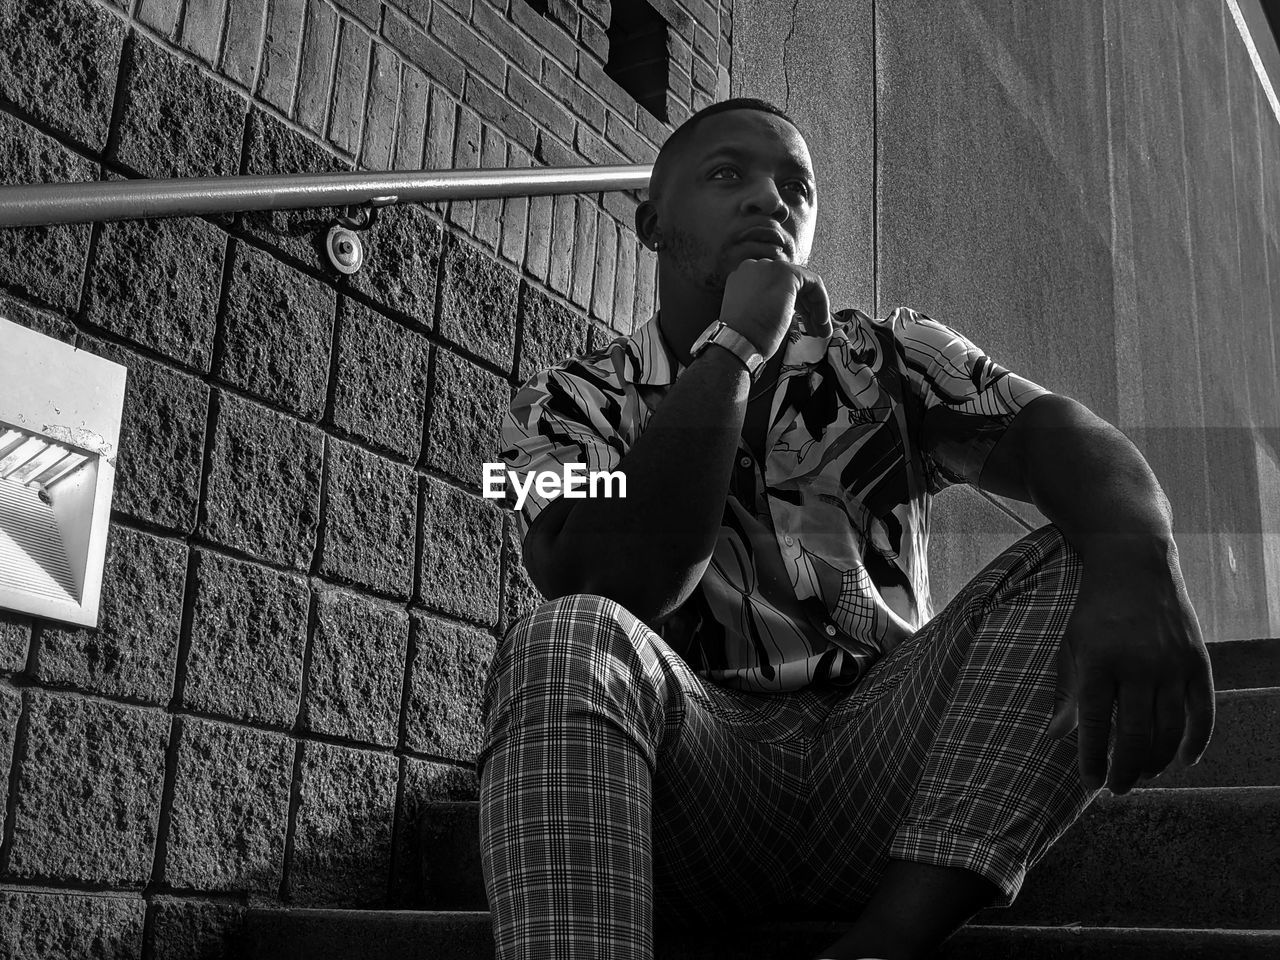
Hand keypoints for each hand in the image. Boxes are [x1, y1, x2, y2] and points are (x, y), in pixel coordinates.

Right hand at [718, 259, 831, 357]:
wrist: (740, 341)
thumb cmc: (744, 337)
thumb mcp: (753, 316)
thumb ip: (766, 304)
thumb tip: (785, 309)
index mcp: (743, 278)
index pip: (776, 286)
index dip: (793, 305)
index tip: (801, 322)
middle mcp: (754, 268)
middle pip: (791, 284)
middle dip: (806, 307)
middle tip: (814, 327)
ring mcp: (770, 268)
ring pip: (803, 284)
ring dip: (815, 308)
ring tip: (820, 330)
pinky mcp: (787, 273)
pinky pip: (813, 283)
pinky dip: (820, 302)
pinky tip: (821, 321)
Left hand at [1046, 540, 1214, 793]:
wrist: (1133, 563)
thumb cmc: (1094, 610)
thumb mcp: (1071, 645)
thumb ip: (1066, 692)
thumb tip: (1057, 737)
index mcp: (1099, 662)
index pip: (1095, 725)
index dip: (1092, 760)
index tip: (1089, 784)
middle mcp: (1137, 665)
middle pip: (1136, 736)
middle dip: (1127, 770)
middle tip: (1118, 788)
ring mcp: (1171, 664)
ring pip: (1170, 730)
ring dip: (1157, 761)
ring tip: (1143, 775)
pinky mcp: (1197, 661)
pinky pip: (1203, 712)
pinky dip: (1196, 742)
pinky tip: (1184, 760)